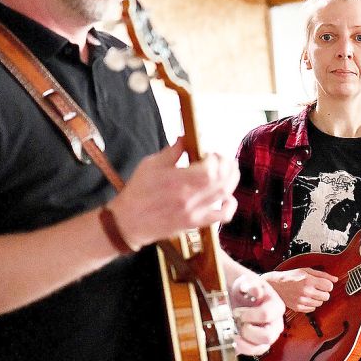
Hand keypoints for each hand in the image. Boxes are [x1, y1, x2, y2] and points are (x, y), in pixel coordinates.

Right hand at [108, 138, 239, 248]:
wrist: (128, 222)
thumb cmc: (137, 192)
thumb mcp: (150, 164)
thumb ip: (172, 151)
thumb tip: (186, 137)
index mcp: (177, 180)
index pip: (210, 169)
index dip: (215, 159)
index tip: (208, 154)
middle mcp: (188, 198)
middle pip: (222, 180)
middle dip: (227, 166)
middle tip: (222, 160)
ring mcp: (193, 212)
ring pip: (225, 195)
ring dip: (232, 180)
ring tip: (228, 172)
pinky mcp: (195, 223)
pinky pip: (221, 217)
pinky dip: (230, 205)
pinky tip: (227, 197)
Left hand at [228, 273, 284, 355]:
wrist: (239, 295)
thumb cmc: (245, 288)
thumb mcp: (247, 282)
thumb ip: (251, 285)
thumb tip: (255, 290)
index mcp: (276, 306)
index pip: (267, 315)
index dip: (249, 315)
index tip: (236, 312)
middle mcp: (276, 323)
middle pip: (268, 336)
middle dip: (248, 330)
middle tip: (237, 322)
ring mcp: (268, 335)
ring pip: (260, 348)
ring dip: (244, 343)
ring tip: (232, 334)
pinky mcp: (258, 344)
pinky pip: (253, 352)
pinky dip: (241, 348)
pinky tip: (231, 340)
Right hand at [263, 267, 337, 312]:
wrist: (275, 285)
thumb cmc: (290, 276)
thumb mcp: (306, 270)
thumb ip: (322, 274)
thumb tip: (335, 279)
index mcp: (308, 280)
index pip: (329, 286)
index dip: (327, 284)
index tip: (323, 283)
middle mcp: (306, 291)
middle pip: (326, 296)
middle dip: (323, 292)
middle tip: (316, 288)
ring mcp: (302, 301)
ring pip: (320, 303)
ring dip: (317, 298)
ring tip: (309, 293)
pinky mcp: (298, 308)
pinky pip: (312, 309)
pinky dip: (311, 304)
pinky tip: (305, 298)